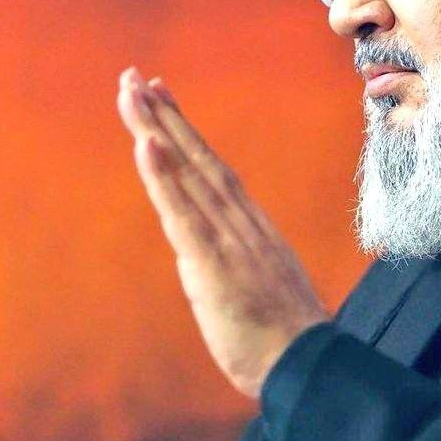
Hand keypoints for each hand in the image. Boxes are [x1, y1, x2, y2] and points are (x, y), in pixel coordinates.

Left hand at [117, 68, 328, 397]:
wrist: (306, 363)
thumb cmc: (282, 334)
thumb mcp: (256, 286)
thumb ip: (233, 259)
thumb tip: (207, 251)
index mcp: (250, 227)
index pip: (212, 170)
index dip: (186, 134)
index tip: (164, 98)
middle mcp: (241, 222)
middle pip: (198, 159)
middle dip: (166, 116)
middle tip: (136, 77)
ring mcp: (229, 238)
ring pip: (189, 174)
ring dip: (159, 130)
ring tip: (134, 94)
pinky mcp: (215, 263)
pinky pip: (184, 212)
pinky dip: (164, 176)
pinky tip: (147, 144)